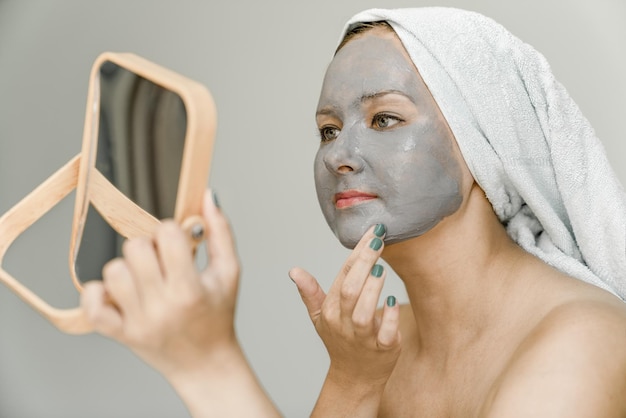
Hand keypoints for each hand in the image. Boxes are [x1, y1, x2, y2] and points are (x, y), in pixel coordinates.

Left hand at [80, 189, 239, 379]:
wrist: (205, 363)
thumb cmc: (218, 315)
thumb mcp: (229, 272)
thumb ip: (221, 232)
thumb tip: (208, 196)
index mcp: (190, 290)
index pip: (166, 235)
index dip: (172, 231)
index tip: (179, 243)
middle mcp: (161, 307)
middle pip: (134, 248)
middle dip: (148, 246)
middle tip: (161, 260)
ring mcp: (137, 322)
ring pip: (113, 271)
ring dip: (127, 268)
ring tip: (144, 277)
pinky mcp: (120, 334)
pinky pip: (92, 306)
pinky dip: (98, 293)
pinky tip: (118, 292)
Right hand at [290, 224, 400, 385]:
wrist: (353, 378)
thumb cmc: (338, 341)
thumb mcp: (319, 317)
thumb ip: (309, 292)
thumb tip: (294, 270)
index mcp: (330, 309)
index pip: (343, 275)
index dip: (357, 252)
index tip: (372, 232)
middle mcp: (343, 322)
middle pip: (349, 290)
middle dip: (364, 263)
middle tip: (378, 239)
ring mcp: (362, 338)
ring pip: (363, 312)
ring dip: (372, 288)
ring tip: (381, 268)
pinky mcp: (383, 350)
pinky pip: (385, 334)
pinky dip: (388, 317)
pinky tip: (393, 300)